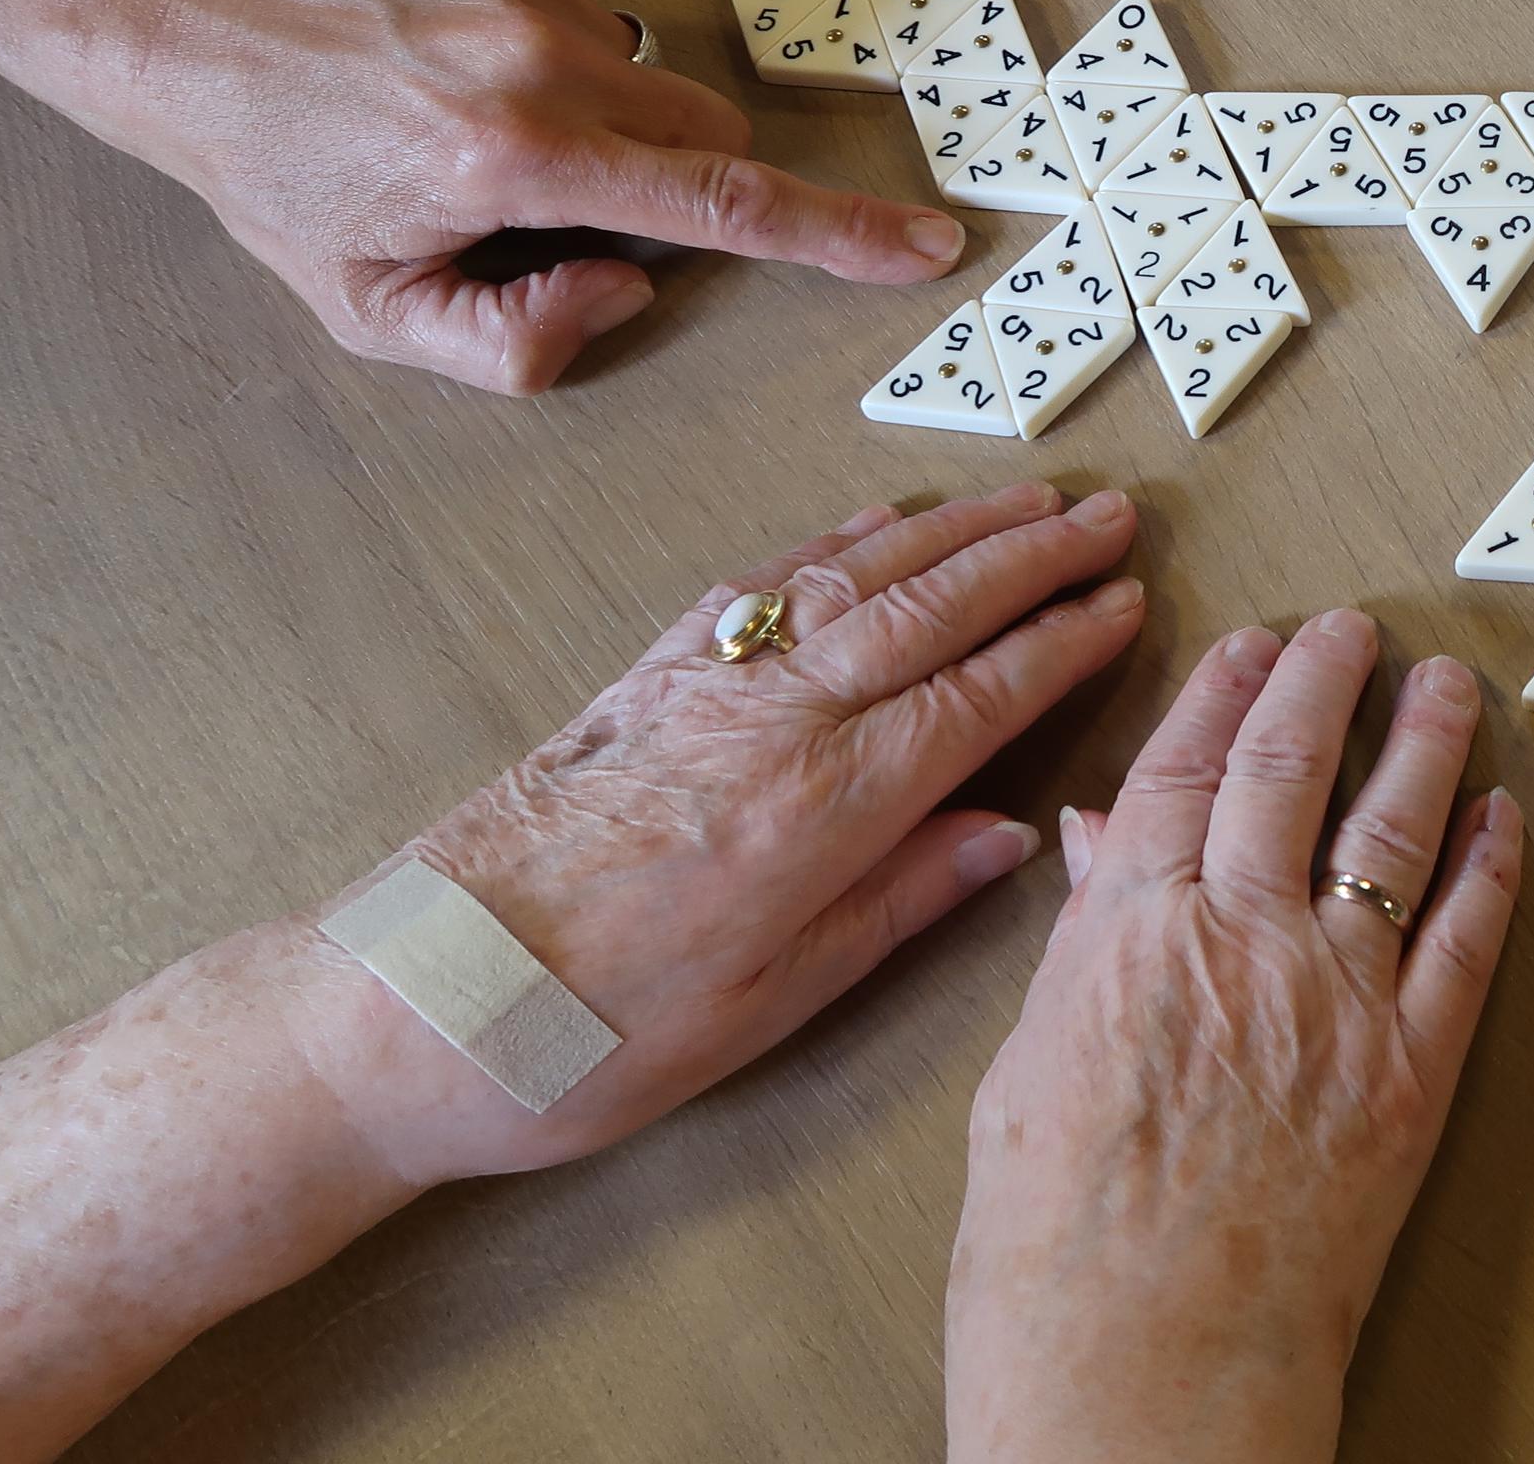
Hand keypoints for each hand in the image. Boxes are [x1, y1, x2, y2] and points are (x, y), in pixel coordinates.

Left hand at [54, 0, 967, 392]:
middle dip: (674, 181)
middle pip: (709, 131)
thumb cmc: (277, 175)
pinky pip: (601, 11)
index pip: (721, 202)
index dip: (838, 234)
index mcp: (514, 156)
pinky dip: (560, 51)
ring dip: (608, 116)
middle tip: (556, 204)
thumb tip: (632, 286)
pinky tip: (463, 58)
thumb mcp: (374, 309)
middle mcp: (543, 52)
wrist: (185, 19)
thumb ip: (518, 341)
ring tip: (482, 124)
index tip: (925, 244)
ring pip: (657, 73)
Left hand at [345, 484, 1147, 1182]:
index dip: (1060, 645)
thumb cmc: (584, 1037)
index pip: (976, 698)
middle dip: (1030, 557)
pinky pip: (764, 584)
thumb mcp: (764, 1009)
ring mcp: (702, 688)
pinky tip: (877, 523)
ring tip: (1027, 496)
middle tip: (1111, 514)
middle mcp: (770, 724)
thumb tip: (1007, 836)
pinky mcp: (643, 681)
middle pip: (930, 610)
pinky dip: (835, 543)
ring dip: (953, 529)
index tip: (1125, 603)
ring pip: (854, 578)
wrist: (408, 1006)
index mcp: (818, 812)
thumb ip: (895, 906)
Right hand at [948, 609, 1521, 1463]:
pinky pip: (1464, 943)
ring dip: (1424, 740)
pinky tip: (1499, 819)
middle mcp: (1241, 943)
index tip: (1249, 644)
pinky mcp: (1410, 1074)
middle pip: (1288, 767)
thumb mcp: (1025, 1076)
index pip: (1184, 767)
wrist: (1143, 1375)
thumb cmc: (1053, 1255)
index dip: (1221, 691)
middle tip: (1350, 629)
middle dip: (1323, 678)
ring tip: (1446, 684)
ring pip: (1392, 829)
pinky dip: (1489, 868)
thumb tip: (1100, 848)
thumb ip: (1079, 948)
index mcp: (1130, 935)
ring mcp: (1335, 1002)